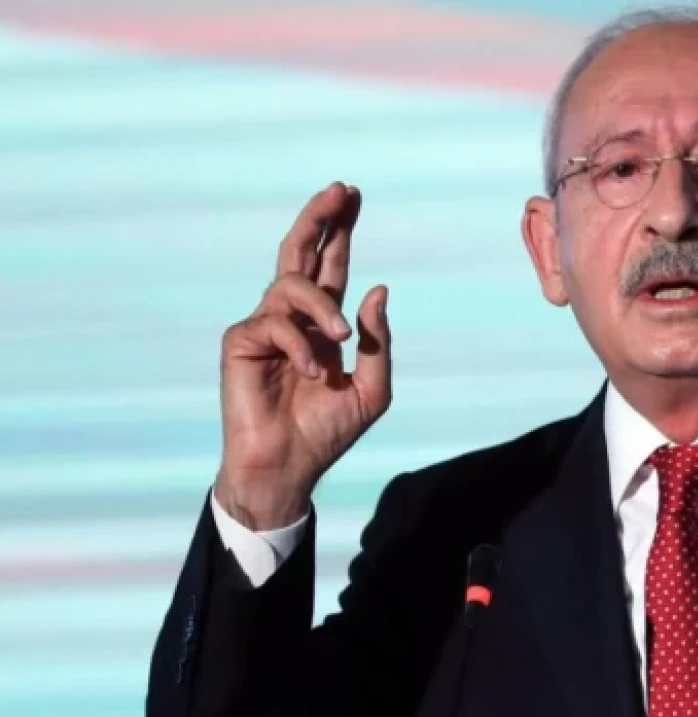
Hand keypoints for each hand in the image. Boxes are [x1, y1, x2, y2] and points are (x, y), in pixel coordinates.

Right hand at [215, 182, 391, 528]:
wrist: (290, 466)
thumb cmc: (328, 430)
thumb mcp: (372, 388)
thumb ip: (379, 341)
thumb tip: (378, 289)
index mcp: (323, 323)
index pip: (332, 265)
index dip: (340, 230)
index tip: (352, 194)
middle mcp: (292, 317)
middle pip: (301, 252)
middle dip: (320, 218)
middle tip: (340, 191)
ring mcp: (264, 327)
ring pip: (291, 287)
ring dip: (322, 307)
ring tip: (340, 341)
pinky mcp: (240, 343)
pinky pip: (274, 324)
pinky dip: (299, 346)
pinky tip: (310, 373)